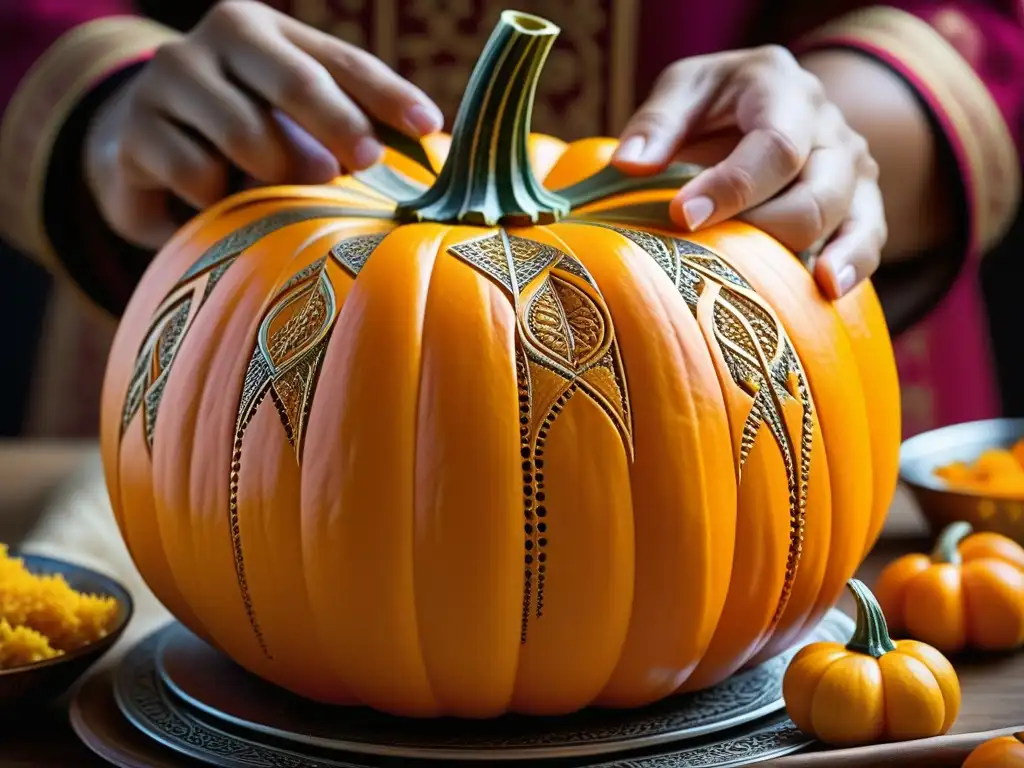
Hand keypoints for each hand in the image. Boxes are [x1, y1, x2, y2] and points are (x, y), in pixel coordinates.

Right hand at [84, 0, 442, 248]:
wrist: (145, 148)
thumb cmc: (244, 134)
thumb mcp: (293, 118)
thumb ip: (347, 121)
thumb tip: (428, 149)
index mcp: (267, 28)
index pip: (340, 61)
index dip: (388, 94)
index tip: (428, 127)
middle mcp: (218, 38)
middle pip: (295, 80)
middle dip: (339, 124)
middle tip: (365, 163)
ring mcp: (171, 77)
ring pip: (245, 132)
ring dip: (279, 172)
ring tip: (289, 188)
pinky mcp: (135, 130)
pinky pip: (196, 173)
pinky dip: (220, 198)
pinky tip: (221, 202)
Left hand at [612, 46, 884, 299]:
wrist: (761, 101)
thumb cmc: (713, 102)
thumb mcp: (682, 90)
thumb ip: (657, 123)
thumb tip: (631, 165)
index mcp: (781, 86)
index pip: (774, 145)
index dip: (732, 187)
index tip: (683, 216)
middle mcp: (828, 125)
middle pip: (818, 190)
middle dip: (768, 229)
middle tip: (716, 255)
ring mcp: (852, 164)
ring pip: (848, 218)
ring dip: (812, 255)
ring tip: (782, 290)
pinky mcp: (861, 200)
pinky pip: (869, 236)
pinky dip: (853, 265)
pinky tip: (828, 292)